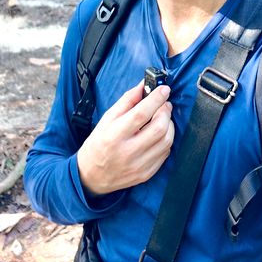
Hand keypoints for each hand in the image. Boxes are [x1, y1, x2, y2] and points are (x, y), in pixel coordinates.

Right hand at [76, 80, 173, 197]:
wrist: (92, 175)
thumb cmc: (99, 144)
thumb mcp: (107, 119)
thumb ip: (127, 101)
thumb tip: (144, 85)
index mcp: (114, 135)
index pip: (141, 114)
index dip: (156, 99)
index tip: (164, 89)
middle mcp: (127, 152)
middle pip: (158, 128)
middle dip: (165, 111)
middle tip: (164, 104)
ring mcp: (139, 165)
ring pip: (166, 141)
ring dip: (169, 125)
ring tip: (162, 118)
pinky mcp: (146, 173)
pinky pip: (165, 153)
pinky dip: (166, 140)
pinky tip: (159, 135)